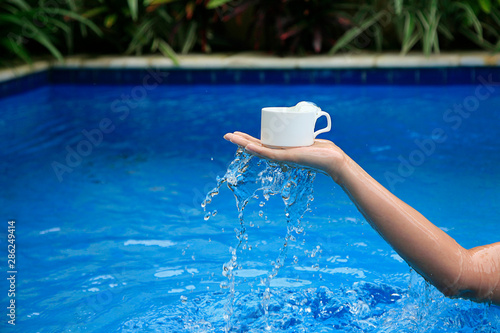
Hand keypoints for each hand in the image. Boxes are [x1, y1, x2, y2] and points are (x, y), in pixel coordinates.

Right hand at [223, 131, 347, 181]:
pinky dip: (258, 151)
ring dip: (243, 143)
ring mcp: (282, 157)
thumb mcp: (307, 140)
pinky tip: (248, 146)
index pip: (261, 144)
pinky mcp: (288, 158)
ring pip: (258, 149)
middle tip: (226, 135)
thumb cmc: (322, 152)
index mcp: (281, 151)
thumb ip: (302, 136)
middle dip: (240, 140)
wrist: (332, 160)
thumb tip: (301, 128)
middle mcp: (279, 155)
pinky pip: (269, 154)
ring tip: (231, 137)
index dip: (248, 139)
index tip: (237, 133)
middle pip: (255, 146)